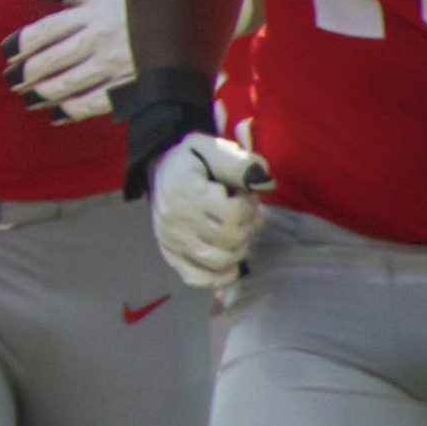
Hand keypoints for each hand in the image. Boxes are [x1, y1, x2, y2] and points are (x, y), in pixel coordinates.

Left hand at [1, 0, 132, 122]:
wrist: (180, 28)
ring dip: (42, 93)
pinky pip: (92, 104)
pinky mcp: (128, 88)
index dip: (22, 42)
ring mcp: (115, 65)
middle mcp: (101, 38)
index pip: (47, 30)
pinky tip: (55, 113)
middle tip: (11, 79)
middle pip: (52, 59)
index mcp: (93, 13)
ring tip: (27, 97)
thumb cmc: (132, 9)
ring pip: (67, 84)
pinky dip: (70, 110)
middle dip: (26, 72)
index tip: (6, 52)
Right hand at [150, 132, 272, 289]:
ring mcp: (172, 241)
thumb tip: (265, 183)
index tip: (245, 195)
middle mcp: (175, 219)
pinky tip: (230, 263)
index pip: (231, 213)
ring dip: (238, 248)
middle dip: (246, 226)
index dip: (248, 206)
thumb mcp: (212, 147)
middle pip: (228, 238)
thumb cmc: (191, 160)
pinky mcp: (171, 255)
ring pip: (218, 261)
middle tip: (245, 213)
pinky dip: (219, 276)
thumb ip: (238, 163)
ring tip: (236, 230)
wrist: (161, 172)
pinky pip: (198, 278)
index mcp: (185, 189)